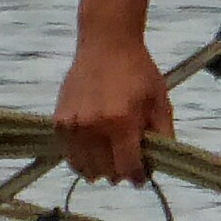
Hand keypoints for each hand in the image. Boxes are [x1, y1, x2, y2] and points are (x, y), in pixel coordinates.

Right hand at [54, 31, 175, 184]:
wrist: (107, 43)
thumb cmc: (138, 71)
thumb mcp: (160, 102)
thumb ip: (162, 136)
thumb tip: (155, 165)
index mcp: (121, 123)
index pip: (127, 168)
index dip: (138, 177)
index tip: (141, 176)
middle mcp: (93, 127)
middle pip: (106, 172)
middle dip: (120, 172)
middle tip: (127, 161)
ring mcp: (73, 125)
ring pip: (85, 168)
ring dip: (99, 168)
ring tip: (109, 158)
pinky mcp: (59, 121)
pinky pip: (69, 154)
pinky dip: (81, 158)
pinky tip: (92, 148)